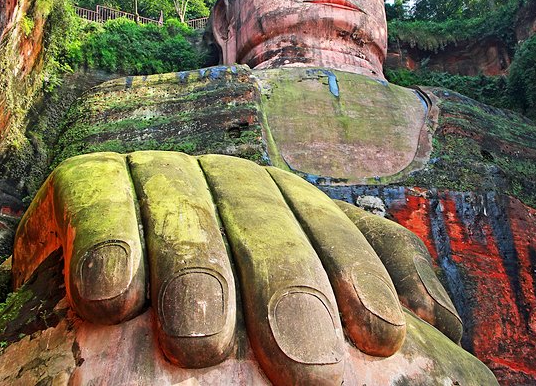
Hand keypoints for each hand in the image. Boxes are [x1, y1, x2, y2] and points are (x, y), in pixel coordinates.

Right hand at [13, 151, 487, 384]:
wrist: (101, 282)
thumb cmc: (214, 311)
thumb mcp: (287, 305)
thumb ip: (356, 297)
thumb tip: (444, 325)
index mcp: (289, 208)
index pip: (336, 230)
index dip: (363, 275)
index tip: (384, 336)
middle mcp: (232, 184)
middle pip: (270, 218)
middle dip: (287, 282)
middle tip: (303, 361)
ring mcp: (163, 174)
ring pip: (189, 205)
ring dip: (197, 268)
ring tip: (200, 344)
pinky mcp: (90, 175)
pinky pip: (100, 193)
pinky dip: (109, 237)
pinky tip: (111, 294)